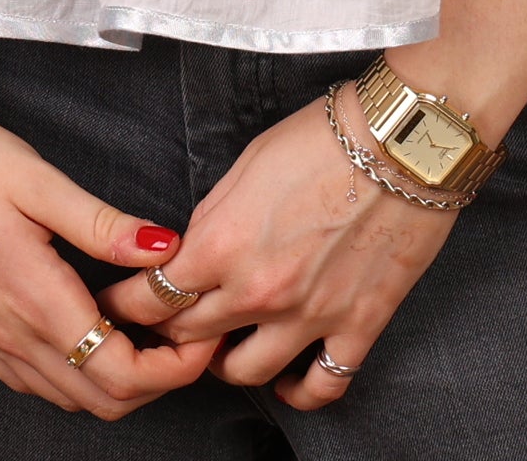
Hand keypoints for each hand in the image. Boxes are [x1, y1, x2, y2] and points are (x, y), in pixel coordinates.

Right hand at [0, 108, 215, 419]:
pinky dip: (77, 375)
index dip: (173, 367)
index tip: (202, 333)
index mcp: (34, 299)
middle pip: (102, 401)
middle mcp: (10, 335)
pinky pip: (35, 381)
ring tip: (153, 329)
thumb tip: (164, 248)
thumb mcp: (39, 179)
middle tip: (189, 334)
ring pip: (68, 398)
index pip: (120, 372)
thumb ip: (104, 224)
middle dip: (158, 381)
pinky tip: (96, 331)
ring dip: (119, 380)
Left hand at [102, 91, 458, 410]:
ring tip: (225, 347)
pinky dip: (299, 392)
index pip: (152, 298)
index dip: (128, 306)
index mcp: (221, 243)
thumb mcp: (249, 161)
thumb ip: (214, 216)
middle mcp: (257, 290)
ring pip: (243, 373)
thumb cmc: (326, 134)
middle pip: (189, 338)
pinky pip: (321, 385)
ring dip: (225, 363)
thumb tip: (194, 248)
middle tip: (169, 326)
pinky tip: (287, 381)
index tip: (121, 307)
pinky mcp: (358, 325)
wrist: (405, 139)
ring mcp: (309, 316)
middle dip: (170, 333)